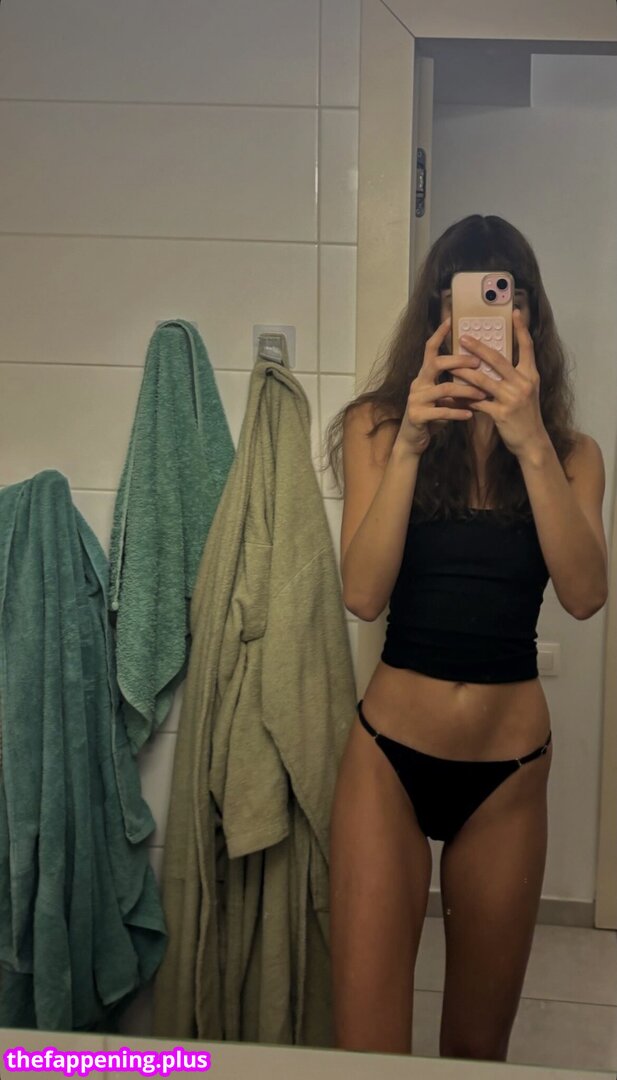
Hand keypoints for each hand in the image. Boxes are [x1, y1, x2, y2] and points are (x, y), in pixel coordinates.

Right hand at [396, 317, 488, 455]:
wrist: (412, 440)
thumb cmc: (431, 416)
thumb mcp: (441, 398)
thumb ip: (453, 385)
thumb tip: (476, 372)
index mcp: (424, 376)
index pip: (429, 350)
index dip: (438, 335)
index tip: (450, 321)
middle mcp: (417, 384)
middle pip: (436, 364)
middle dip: (459, 361)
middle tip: (478, 362)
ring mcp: (415, 399)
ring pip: (443, 389)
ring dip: (465, 391)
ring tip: (482, 395)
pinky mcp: (417, 416)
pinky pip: (441, 411)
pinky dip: (457, 413)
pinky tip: (471, 414)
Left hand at [453, 309, 548, 458]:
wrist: (532, 440)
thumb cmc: (526, 414)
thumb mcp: (526, 391)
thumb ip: (515, 375)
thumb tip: (496, 359)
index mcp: (530, 375)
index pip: (527, 347)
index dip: (522, 329)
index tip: (516, 312)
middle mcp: (523, 384)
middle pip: (498, 360)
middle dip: (479, 348)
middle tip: (464, 338)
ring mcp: (512, 399)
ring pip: (483, 381)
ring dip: (464, 372)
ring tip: (450, 365)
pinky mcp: (501, 414)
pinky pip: (477, 402)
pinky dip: (463, 398)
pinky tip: (452, 395)